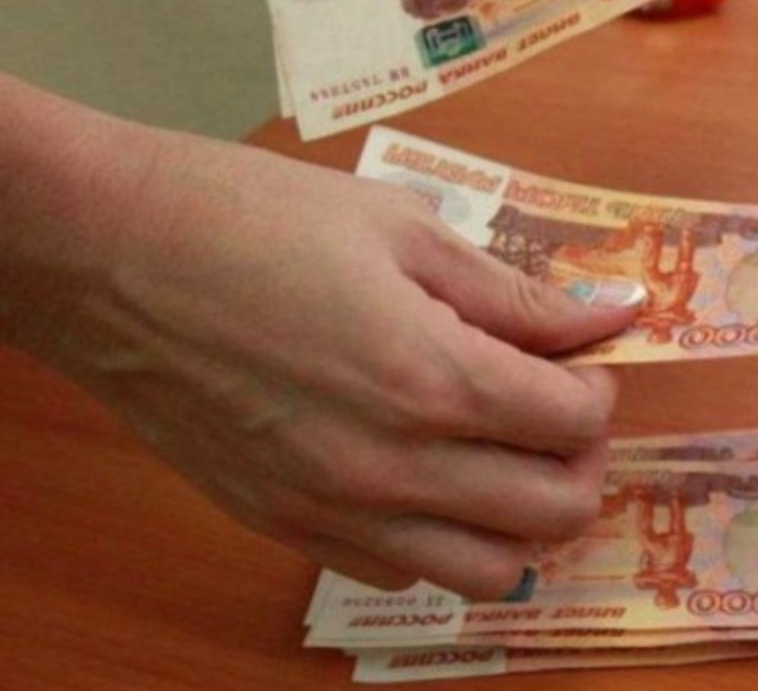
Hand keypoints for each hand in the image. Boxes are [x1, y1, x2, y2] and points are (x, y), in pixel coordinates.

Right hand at [0, 79, 641, 597]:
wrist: (109, 257)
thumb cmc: (253, 219)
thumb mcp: (404, 229)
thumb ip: (517, 292)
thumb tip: (612, 312)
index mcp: (433, 378)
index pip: (576, 423)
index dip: (599, 386)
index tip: (582, 357)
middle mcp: (394, 467)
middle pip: (554, 511)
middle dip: (583, 457)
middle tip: (560, 404)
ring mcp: (336, 511)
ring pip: (490, 572)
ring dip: (525, 518)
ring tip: (508, 453)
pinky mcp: (287, 529)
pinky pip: (403, 574)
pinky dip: (446, 541)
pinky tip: (433, 478)